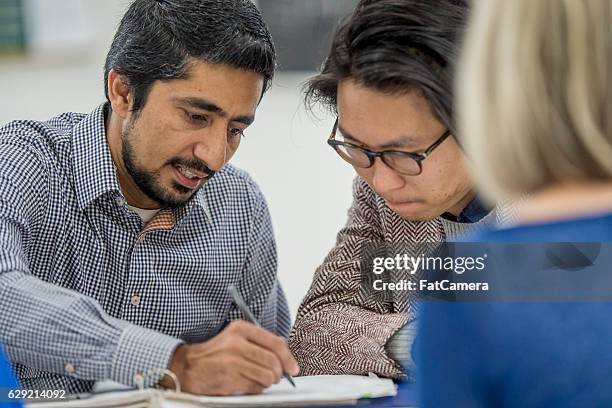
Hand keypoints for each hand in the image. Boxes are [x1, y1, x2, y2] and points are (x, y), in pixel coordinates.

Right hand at [161, 321, 298, 394]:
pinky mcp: (229, 380)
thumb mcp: (235, 337)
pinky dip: (258, 388)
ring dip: (269, 381)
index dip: (288, 357)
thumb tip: (284, 354)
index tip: (293, 367)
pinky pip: (255, 387)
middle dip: (279, 372)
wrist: (188, 366)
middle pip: (273, 361)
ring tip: (263, 380)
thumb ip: (259, 341)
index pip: (275, 342)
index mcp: (240, 329)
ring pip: (267, 376)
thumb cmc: (215, 353)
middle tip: (276, 376)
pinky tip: (250, 384)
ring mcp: (232, 362)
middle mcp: (236, 343)